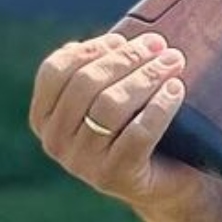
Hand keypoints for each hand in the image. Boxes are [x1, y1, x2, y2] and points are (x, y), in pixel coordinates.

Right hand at [31, 32, 201, 211]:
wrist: (167, 182)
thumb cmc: (139, 129)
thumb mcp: (112, 99)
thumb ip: (105, 72)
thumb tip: (119, 40)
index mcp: (45, 118)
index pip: (54, 72)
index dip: (90, 49)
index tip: (123, 39)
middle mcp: (56, 142)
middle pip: (87, 85)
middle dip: (127, 59)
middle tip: (160, 46)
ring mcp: (82, 163)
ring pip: (111, 106)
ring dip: (147, 77)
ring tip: (174, 62)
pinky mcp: (115, 177)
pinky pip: (138, 133)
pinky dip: (159, 106)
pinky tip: (176, 89)